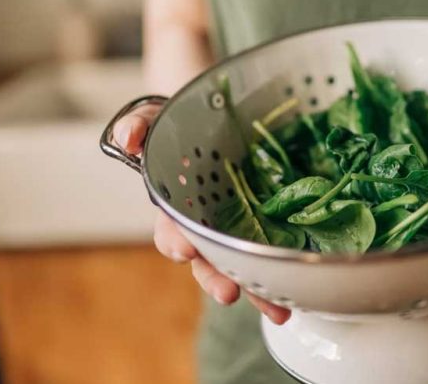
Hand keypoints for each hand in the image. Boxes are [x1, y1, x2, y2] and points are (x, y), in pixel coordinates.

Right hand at [112, 104, 290, 324]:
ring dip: (257, 291)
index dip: (176, 242)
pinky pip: (274, 252)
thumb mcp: (158, 118)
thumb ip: (140, 126)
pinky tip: (300, 292)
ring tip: (276, 311)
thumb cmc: (185, 124)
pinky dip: (285, 274)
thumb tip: (128, 140)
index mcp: (178, 206)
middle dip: (216, 278)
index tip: (186, 250)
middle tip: (229, 293)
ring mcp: (238, 227)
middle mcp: (207, 225)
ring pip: (244, 266)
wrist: (222, 117)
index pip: (171, 230)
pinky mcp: (268, 224)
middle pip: (208, 260)